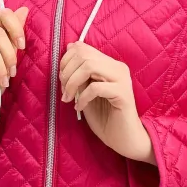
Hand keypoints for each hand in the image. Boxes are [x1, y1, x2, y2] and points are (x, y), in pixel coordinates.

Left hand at [59, 41, 152, 160]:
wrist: (124, 139)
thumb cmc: (104, 117)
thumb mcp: (85, 92)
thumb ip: (78, 73)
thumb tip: (69, 48)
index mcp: (109, 64)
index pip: (82, 48)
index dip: (65, 62)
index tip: (62, 81)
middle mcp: (117, 67)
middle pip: (84, 55)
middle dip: (67, 72)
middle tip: (64, 91)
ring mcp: (122, 79)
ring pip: (90, 66)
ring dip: (73, 82)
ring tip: (69, 98)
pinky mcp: (123, 94)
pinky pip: (96, 88)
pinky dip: (83, 97)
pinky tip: (80, 107)